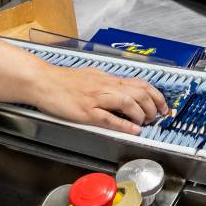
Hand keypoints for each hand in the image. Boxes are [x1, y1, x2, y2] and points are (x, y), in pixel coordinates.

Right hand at [34, 66, 168, 133]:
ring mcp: (96, 98)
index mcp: (107, 78)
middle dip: (153, 105)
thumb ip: (106, 83)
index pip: (139, 83)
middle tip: (157, 116)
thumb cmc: (63, 80)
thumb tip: (120, 88)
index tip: (163, 104)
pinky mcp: (86, 111)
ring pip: (128, 102)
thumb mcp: (90, 76)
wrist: (43, 81)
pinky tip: (133, 130)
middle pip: (139, 91)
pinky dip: (124, 124)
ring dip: (141, 113)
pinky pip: (109, 117)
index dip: (155, 94)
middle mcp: (105, 86)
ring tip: (146, 122)